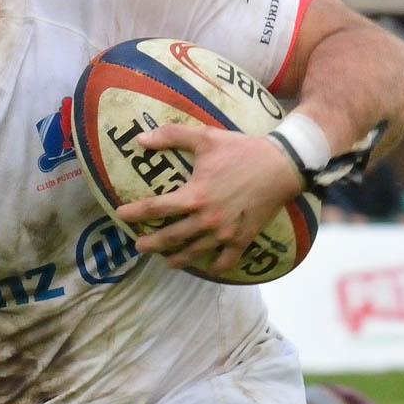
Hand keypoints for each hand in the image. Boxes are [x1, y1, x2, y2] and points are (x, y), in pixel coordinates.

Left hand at [116, 127, 304, 271]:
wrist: (282, 165)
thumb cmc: (242, 150)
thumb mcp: (205, 137)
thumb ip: (171, 136)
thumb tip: (139, 139)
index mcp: (194, 196)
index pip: (155, 208)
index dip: (134, 213)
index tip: (121, 215)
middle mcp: (206, 220)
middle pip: (170, 238)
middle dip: (151, 244)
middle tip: (140, 246)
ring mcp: (225, 233)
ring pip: (194, 253)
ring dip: (177, 259)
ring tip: (167, 261)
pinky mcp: (243, 239)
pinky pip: (225, 261)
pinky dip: (214, 267)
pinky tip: (207, 266)